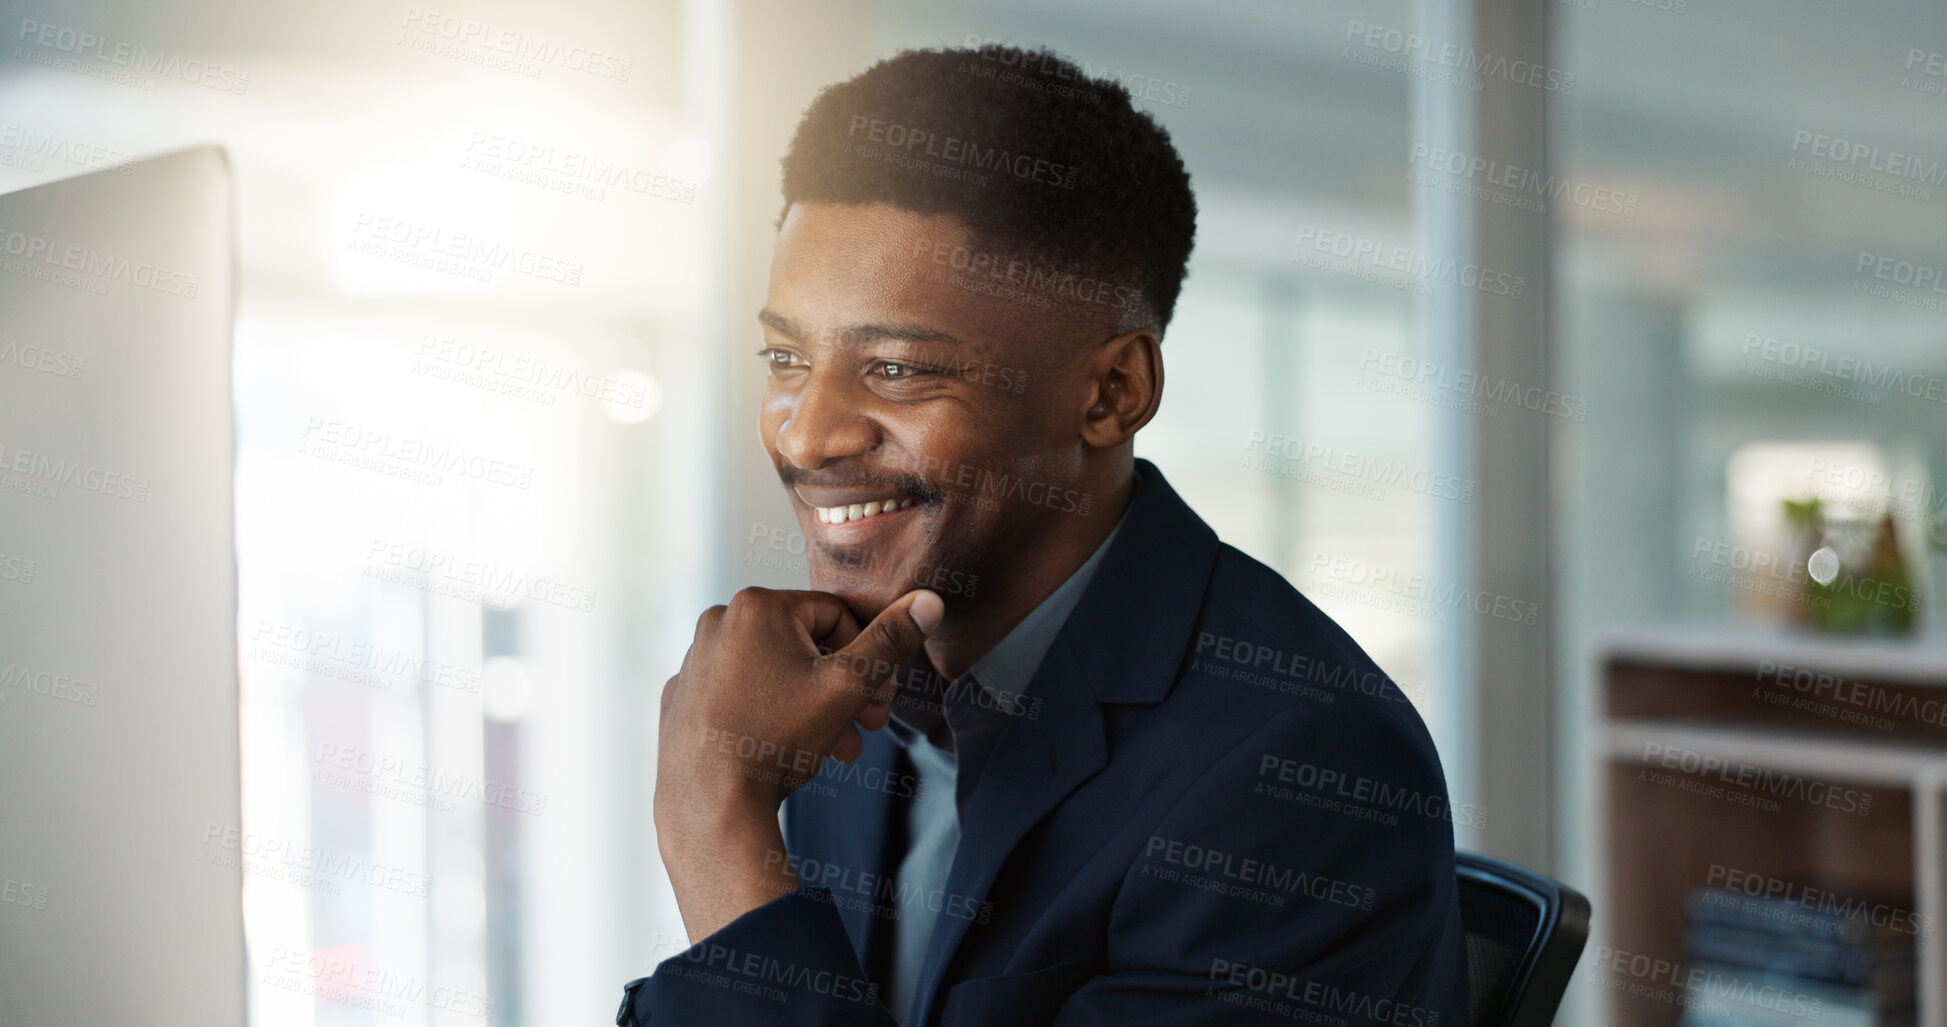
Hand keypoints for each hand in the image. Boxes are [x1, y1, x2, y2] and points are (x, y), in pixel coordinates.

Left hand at [654, 586, 944, 940]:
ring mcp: (694, 662)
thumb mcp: (848, 687)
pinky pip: (739, 695)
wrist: (710, 806)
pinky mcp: (681, 699)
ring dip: (812, 704)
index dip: (868, 656)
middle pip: (804, 645)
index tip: (882, 697)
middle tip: (868, 725)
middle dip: (844, 687)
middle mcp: (718, 623)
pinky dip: (767, 713)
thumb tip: (929, 601)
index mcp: (757, 607)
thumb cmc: (777, 740)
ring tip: (837, 747)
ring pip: (773, 671)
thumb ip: (890, 641)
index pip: (838, 615)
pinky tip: (785, 748)